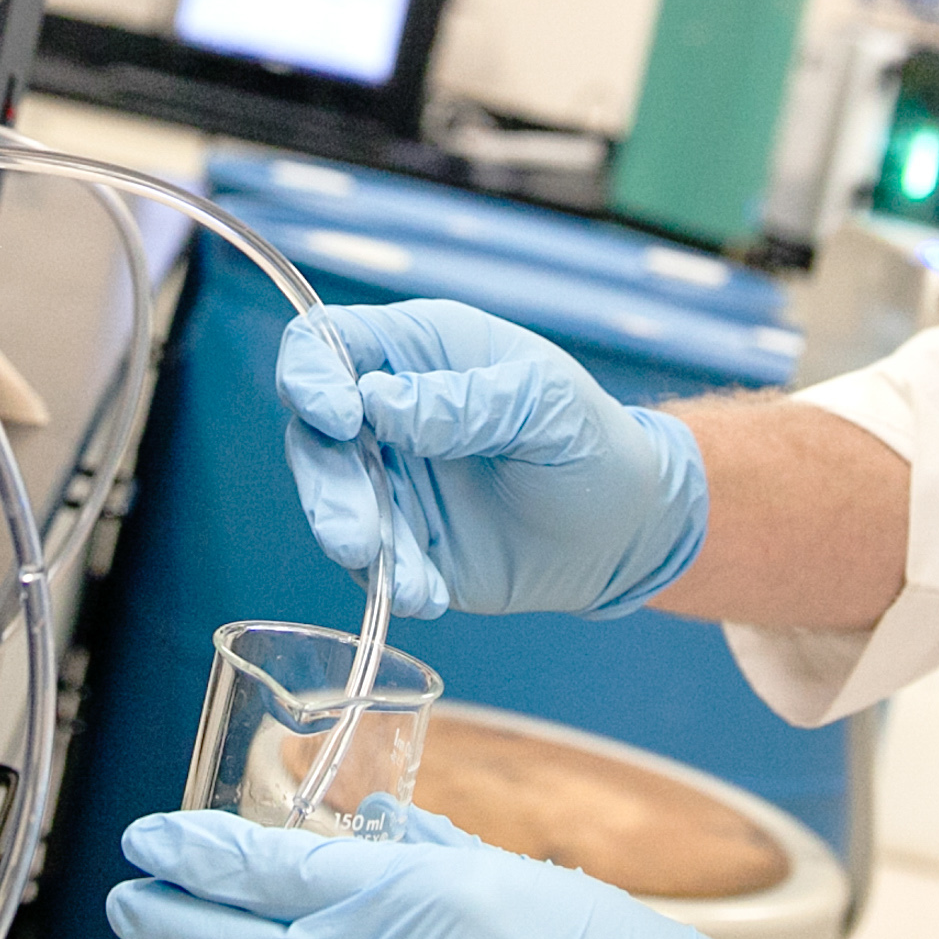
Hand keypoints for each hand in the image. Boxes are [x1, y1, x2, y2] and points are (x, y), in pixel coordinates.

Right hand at [276, 300, 708, 616]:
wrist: (627, 532)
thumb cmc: (593, 443)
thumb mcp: (548, 404)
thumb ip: (469, 400)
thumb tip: (378, 402)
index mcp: (419, 352)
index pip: (327, 343)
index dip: (312, 374)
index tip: (339, 417)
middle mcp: (388, 414)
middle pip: (312, 434)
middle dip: (327, 487)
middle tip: (356, 536)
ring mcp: (389, 482)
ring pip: (331, 503)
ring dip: (354, 541)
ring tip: (403, 577)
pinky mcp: (401, 544)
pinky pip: (371, 563)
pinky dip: (392, 581)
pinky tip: (430, 594)